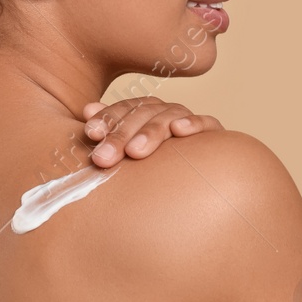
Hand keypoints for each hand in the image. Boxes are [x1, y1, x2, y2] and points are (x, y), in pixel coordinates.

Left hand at [81, 97, 224, 166]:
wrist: (197, 191)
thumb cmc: (152, 174)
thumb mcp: (126, 157)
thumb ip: (109, 135)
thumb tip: (87, 110)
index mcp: (141, 115)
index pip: (122, 110)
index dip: (106, 119)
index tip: (90, 133)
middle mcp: (163, 114)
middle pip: (141, 114)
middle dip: (120, 134)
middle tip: (104, 158)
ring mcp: (188, 122)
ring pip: (169, 117)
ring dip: (151, 132)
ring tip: (135, 152)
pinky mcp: (214, 134)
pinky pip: (207, 123)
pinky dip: (193, 124)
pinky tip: (179, 131)